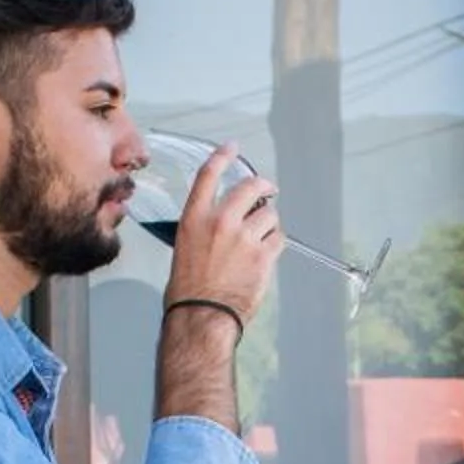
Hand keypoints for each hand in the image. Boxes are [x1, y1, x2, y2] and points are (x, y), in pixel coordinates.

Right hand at [160, 140, 281, 327]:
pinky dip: (276, 243)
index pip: (209, 175)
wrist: (201, 315)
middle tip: (268, 190)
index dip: (222, 156)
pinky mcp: (263, 255)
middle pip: (250, 187)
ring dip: (269, 223)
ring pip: (270, 215)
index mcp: (195, 218)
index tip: (232, 148)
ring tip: (261, 238)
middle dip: (263, 186)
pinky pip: (279, 239)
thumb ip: (204, 228)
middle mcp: (220, 221)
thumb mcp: (184, 247)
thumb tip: (222, 224)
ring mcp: (244, 237)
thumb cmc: (188, 290)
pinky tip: (266, 253)